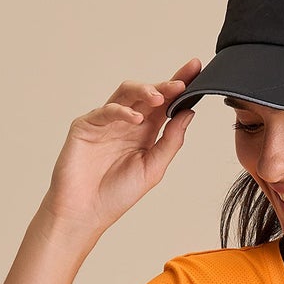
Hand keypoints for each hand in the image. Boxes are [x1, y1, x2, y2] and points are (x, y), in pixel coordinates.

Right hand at [42, 58, 202, 234]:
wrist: (85, 213)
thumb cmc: (117, 194)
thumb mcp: (153, 168)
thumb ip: (171, 141)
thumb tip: (189, 113)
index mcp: (145, 131)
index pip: (166, 103)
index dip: (180, 86)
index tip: (197, 70)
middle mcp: (127, 122)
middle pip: (148, 93)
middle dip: (166, 85)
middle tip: (183, 81)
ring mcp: (106, 122)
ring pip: (126, 93)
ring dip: (145, 91)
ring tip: (160, 97)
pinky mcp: (86, 125)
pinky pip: (105, 111)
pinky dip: (122, 111)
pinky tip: (136, 119)